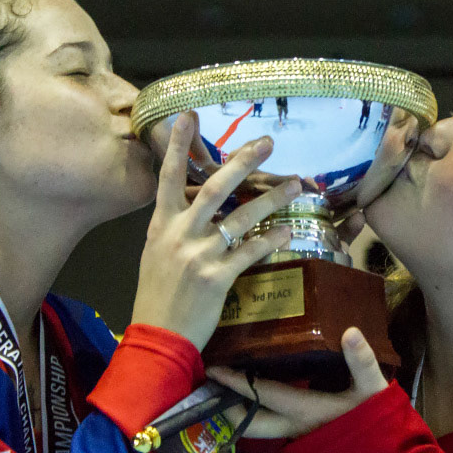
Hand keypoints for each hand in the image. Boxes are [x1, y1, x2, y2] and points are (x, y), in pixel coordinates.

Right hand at [132, 111, 301, 349]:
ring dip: (271, 199)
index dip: (176, 146)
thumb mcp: (156, 255)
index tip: (188, 115)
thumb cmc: (157, 298)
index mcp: (161, 226)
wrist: (157, 337)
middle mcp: (179, 235)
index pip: (168, 178)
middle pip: (214, 189)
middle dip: (241, 162)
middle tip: (267, 143)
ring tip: (296, 185)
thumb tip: (193, 208)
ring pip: (240, 218)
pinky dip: (270, 240)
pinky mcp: (217, 279)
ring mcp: (198, 256)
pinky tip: (287, 232)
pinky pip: (249, 252)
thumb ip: (174, 229)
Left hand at [206, 327, 389, 438]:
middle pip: (248, 423)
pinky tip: (253, 397)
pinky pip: (270, 426)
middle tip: (209, 387)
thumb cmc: (377, 422)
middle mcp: (293, 426)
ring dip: (239, 412)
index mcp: (305, 410)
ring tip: (223, 392)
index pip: (263, 395)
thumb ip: (362, 361)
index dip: (237, 382)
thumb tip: (350, 332)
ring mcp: (296, 434)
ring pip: (257, 428)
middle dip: (225, 409)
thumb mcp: (374, 389)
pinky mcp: (301, 437)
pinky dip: (256, 413)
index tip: (213, 369)